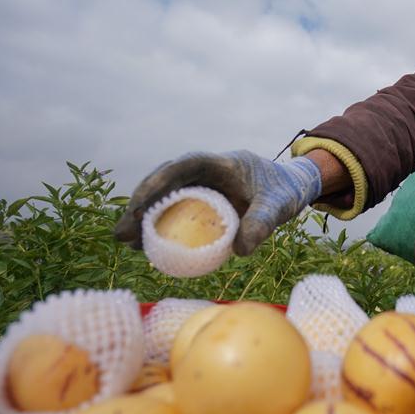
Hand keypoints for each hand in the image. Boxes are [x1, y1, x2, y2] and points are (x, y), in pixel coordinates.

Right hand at [114, 150, 321, 254]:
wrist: (291, 187)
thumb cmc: (284, 191)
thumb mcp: (279, 206)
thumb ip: (263, 222)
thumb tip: (241, 251)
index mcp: (220, 163)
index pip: (183, 165)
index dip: (158, 183)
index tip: (141, 206)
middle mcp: (204, 172)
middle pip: (164, 181)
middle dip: (140, 204)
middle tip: (123, 233)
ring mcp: (200, 186)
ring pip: (164, 197)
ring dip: (143, 217)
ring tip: (127, 243)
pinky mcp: (200, 201)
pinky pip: (174, 211)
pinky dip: (159, 226)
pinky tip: (147, 248)